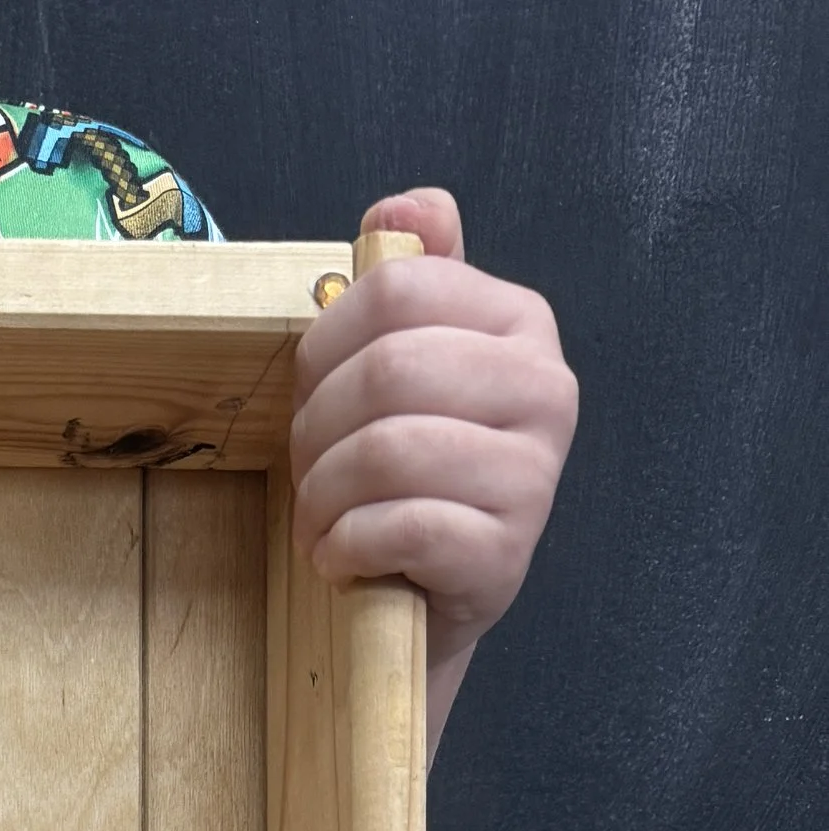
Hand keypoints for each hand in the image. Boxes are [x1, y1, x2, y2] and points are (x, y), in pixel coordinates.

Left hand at [292, 189, 576, 740]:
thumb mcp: (405, 373)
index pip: (397, 288)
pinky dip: (346, 546)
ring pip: (387, 449)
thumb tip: (402, 206)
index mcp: (518, 323)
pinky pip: (398, 526)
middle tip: (310, 475)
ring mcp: (534, 474)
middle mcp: (545, 388)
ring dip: (323, 497)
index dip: (323, 348)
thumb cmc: (406, 480)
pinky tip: (343, 559)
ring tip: (322, 523)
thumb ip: (410, 282)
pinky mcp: (505, 553)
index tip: (310, 399)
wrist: (430, 598)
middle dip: (317, 430)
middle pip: (389, 368)